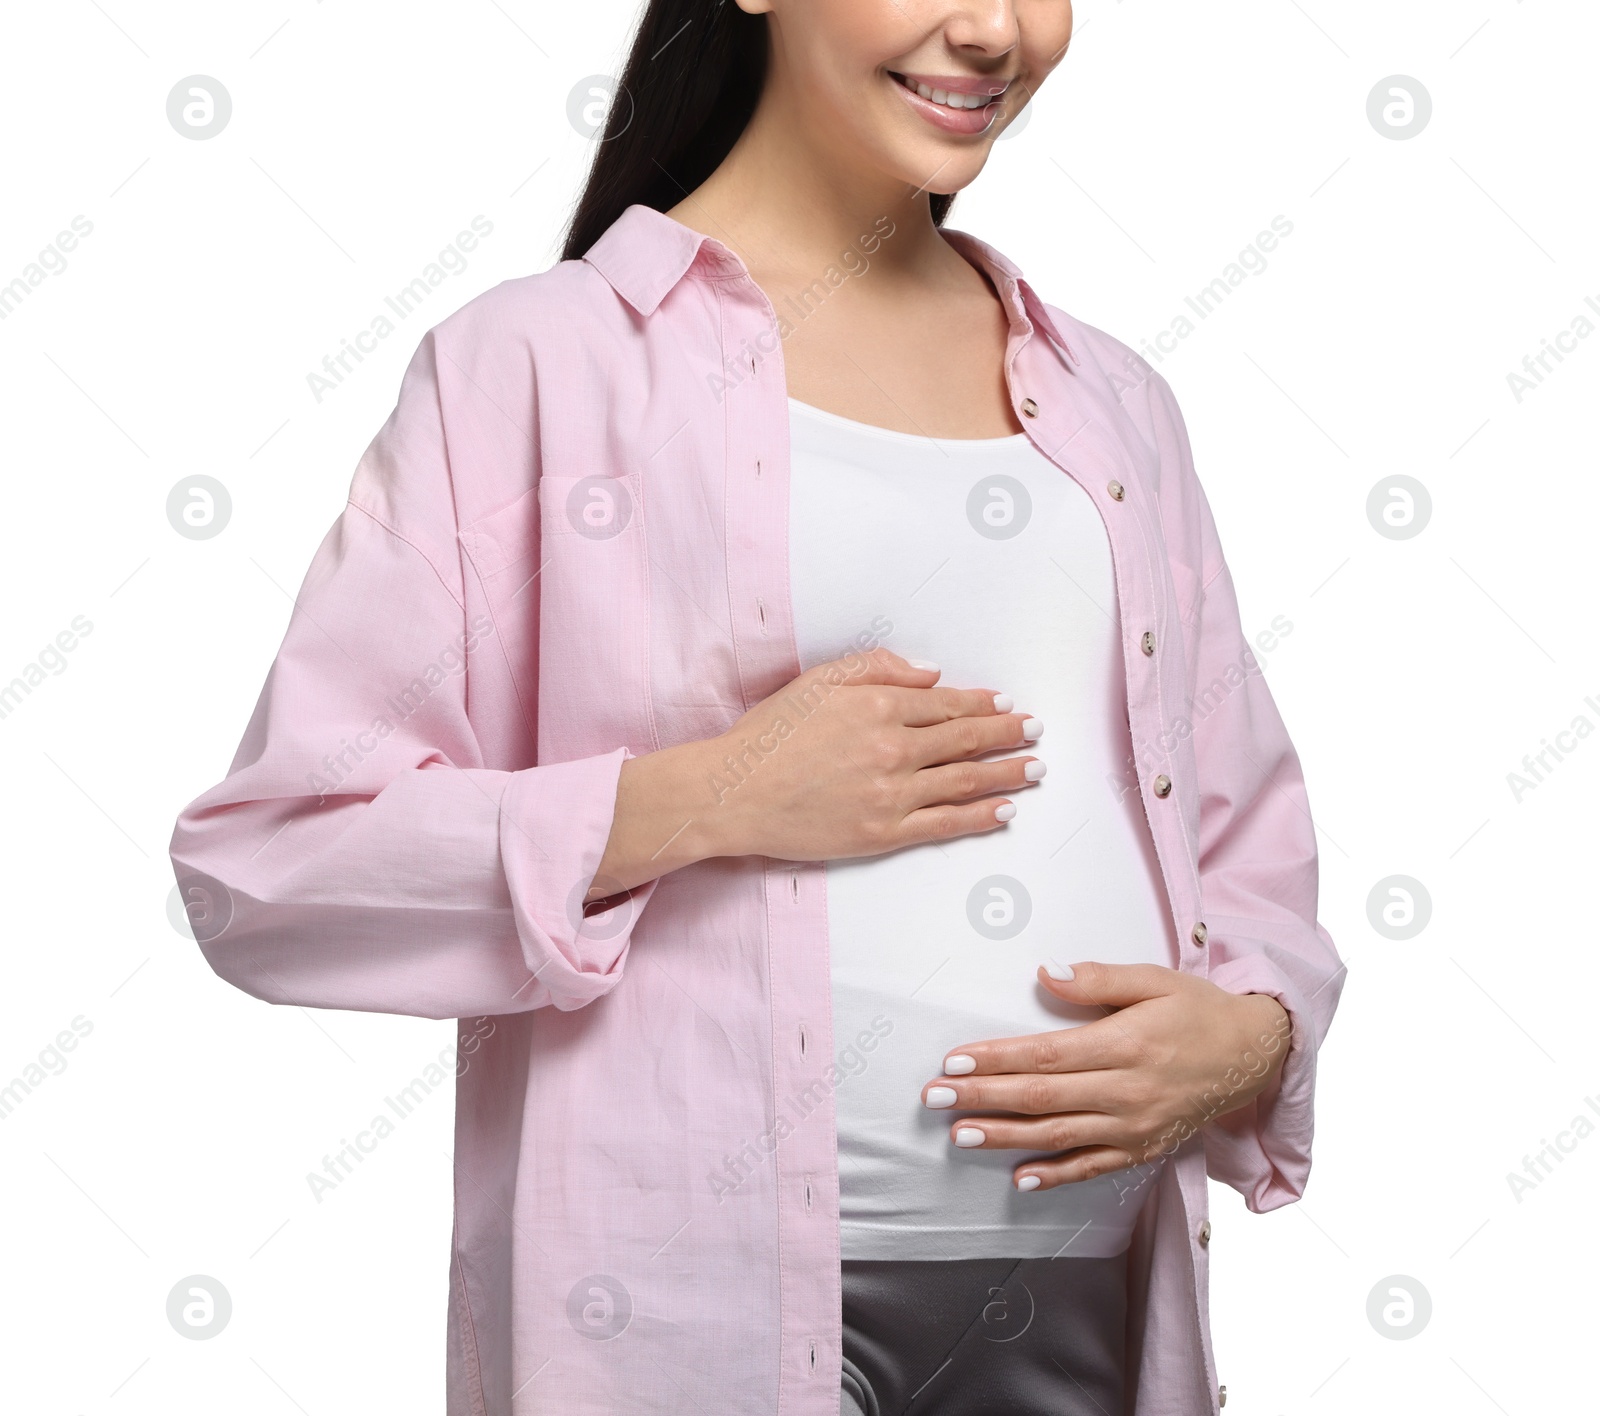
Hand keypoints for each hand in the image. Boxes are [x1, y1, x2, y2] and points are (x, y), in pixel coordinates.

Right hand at [594, 647, 1044, 893]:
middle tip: (1037, 731)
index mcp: (878, 705)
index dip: (983, 705)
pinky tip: (1004, 811)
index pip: (946, 704)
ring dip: (1006, 774)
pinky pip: (945, 824)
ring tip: (1035, 769)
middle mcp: (893, 748)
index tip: (1007, 705)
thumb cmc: (767, 736)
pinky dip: (980, 817)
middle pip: (965, 740)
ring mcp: (891, 794)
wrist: (732, 793)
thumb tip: (932, 673)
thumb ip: (877, 667)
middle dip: (1007, 735)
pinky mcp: (883, 833)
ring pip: (964, 781)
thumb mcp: (817, 680)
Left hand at [920, 962, 1291, 1191]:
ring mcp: (1136, 1127)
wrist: (1253, 1055)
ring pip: (1058, 1136)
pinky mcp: (1144, 1150)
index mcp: (1125, 1045)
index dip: (996, 1059)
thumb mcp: (1154, 979)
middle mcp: (1127, 1092)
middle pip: (1041, 1098)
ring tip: (960, 1135)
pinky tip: (1021, 1178)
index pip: (1046, 1055)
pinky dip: (1056, 1176)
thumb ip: (1098, 979)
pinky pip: (1094, 1168)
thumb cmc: (1197, 1010)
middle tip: (935, 1098)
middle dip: (982, 1098)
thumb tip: (1046, 973)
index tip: (954, 1060)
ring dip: (1004, 1138)